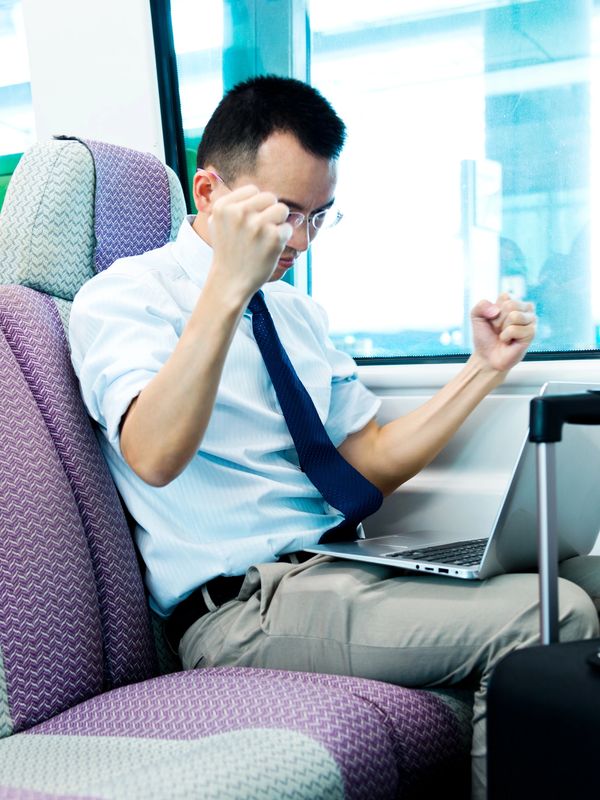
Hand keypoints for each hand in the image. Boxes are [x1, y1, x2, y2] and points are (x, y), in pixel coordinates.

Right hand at [208, 185, 291, 300]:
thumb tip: (261, 193)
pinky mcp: (273, 238)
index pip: (253, 190)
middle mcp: (239, 213)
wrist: (230, 281)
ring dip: (279, 223)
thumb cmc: (228, 252)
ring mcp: (257, 225)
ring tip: (266, 238)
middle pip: (270, 197)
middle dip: (269, 212)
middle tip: (261, 231)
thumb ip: (234, 204)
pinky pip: (288, 228)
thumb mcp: (218, 223)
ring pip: (282, 210)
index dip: (255, 206)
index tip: (249, 222)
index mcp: (224, 206)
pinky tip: (271, 248)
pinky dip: (283, 238)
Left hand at [471, 293, 536, 372]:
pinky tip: (509, 342)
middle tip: (498, 330)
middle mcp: (526, 309)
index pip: (505, 296)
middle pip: (510, 305)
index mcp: (514, 301)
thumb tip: (496, 310)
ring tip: (504, 335)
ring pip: (514, 316)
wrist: (486, 356)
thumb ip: (481, 305)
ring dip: (503, 328)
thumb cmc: (485, 336)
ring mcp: (531, 321)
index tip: (493, 320)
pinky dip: (506, 336)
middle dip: (498, 320)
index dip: (493, 310)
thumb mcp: (476, 316)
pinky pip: (514, 329)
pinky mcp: (532, 333)